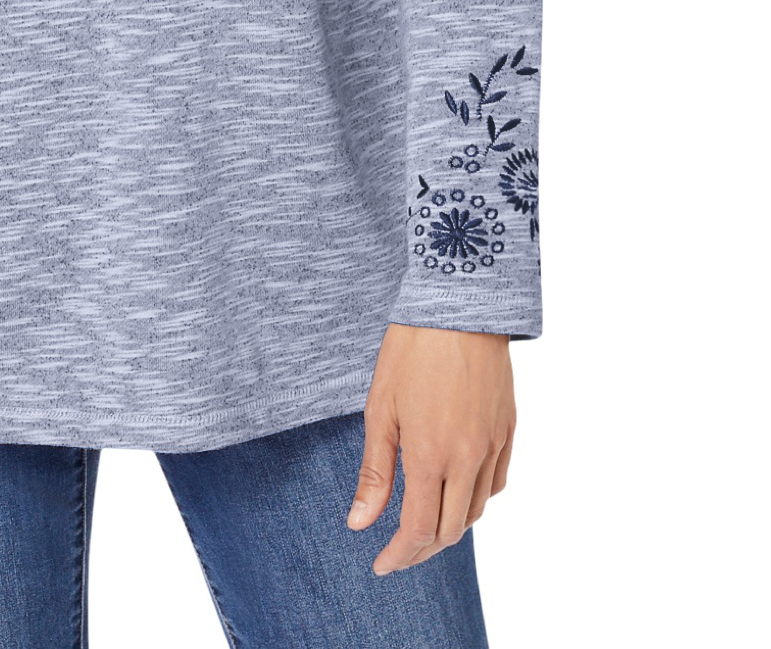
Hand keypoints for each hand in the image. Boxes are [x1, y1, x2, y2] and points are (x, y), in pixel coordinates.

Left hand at [347, 322, 514, 574]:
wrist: (460, 304)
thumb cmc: (412, 349)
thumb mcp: (380, 407)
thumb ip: (375, 471)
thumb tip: (360, 523)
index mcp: (430, 455)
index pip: (418, 529)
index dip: (399, 555)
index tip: (381, 564)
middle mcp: (468, 459)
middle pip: (449, 530)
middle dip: (422, 549)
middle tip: (398, 551)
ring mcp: (493, 446)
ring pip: (475, 511)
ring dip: (449, 527)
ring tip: (423, 524)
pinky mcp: (508, 431)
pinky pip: (496, 483)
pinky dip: (475, 500)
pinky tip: (456, 491)